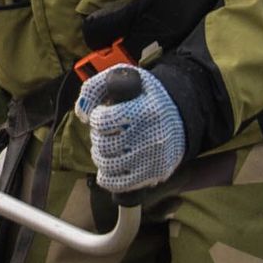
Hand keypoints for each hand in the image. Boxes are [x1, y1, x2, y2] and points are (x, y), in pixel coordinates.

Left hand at [78, 62, 186, 195]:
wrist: (181, 115)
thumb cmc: (146, 96)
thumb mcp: (125, 78)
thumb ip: (95, 88)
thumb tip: (81, 114)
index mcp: (144, 111)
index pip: (102, 121)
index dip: (96, 117)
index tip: (103, 114)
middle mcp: (150, 136)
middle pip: (103, 145)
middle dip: (98, 137)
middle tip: (105, 132)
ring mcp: (152, 158)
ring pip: (108, 165)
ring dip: (100, 156)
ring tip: (108, 146)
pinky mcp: (154, 174)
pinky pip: (119, 184)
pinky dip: (107, 177)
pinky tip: (110, 164)